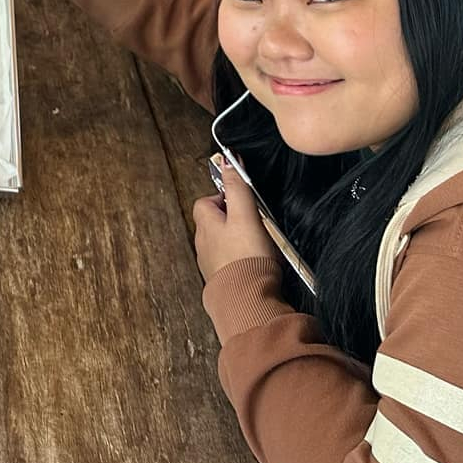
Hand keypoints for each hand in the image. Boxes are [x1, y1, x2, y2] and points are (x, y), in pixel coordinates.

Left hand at [193, 157, 276, 280]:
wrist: (248, 300)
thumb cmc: (246, 258)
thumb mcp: (244, 214)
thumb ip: (237, 188)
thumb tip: (228, 162)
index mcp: (205, 225)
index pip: (205, 201)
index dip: (223, 197)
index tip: (241, 198)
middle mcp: (204, 244)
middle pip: (214, 223)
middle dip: (232, 220)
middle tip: (253, 222)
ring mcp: (212, 264)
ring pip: (222, 244)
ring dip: (238, 241)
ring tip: (259, 244)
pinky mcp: (224, 280)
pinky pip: (231, 264)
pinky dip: (242, 260)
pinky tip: (257, 264)